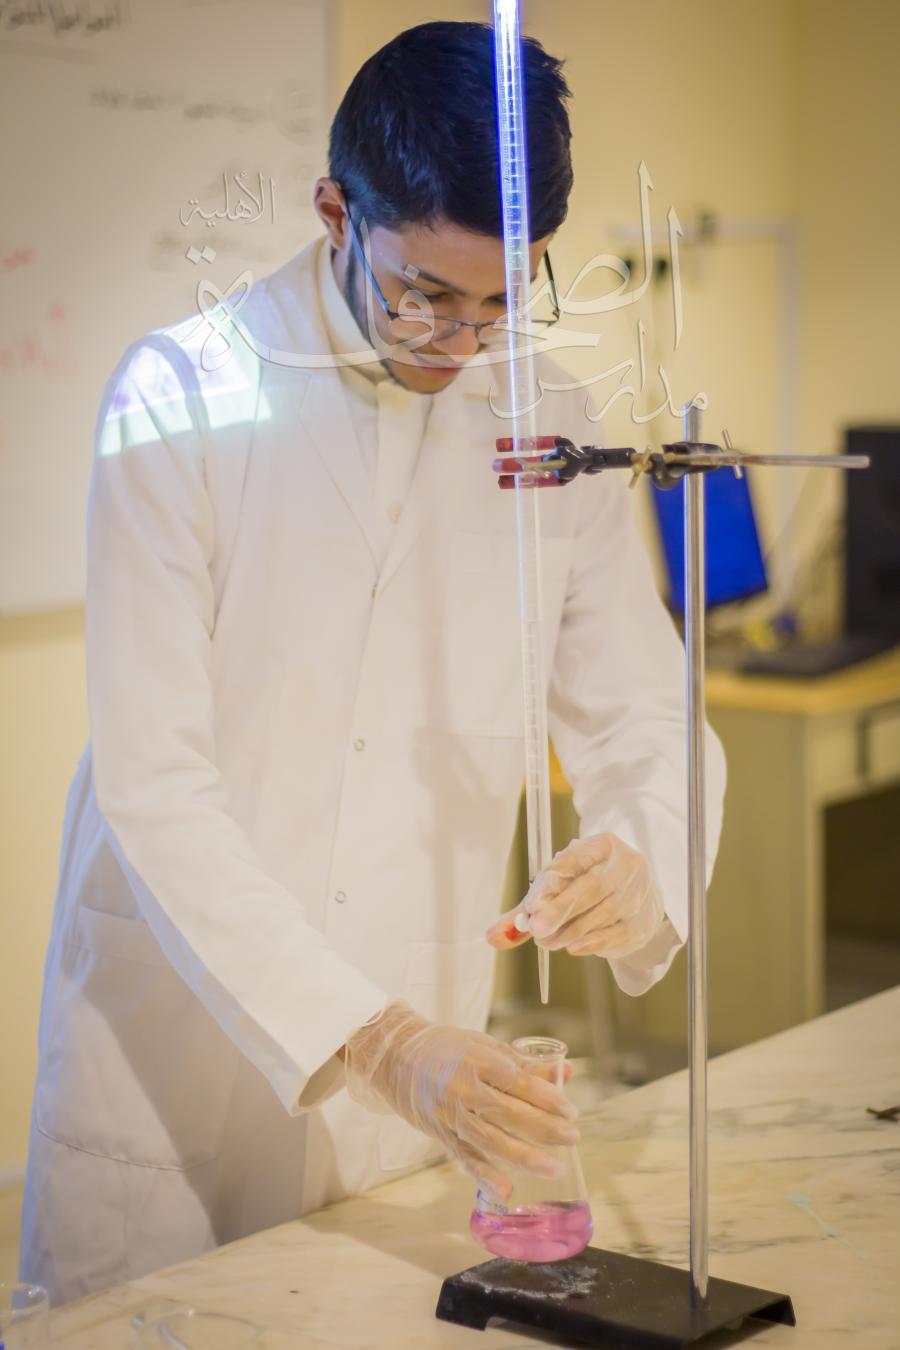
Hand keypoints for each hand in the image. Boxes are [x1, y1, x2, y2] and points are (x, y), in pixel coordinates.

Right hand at [344, 1001, 579, 1199]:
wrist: (396, 1057)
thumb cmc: (446, 1049)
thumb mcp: (483, 1046)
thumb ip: (524, 1064)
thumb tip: (566, 1073)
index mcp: (477, 1060)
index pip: (519, 1082)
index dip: (548, 1099)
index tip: (571, 1112)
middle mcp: (463, 1088)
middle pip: (509, 1113)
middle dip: (545, 1128)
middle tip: (572, 1138)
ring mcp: (450, 1114)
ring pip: (491, 1140)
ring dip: (525, 1156)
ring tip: (554, 1168)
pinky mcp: (440, 1134)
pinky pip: (465, 1158)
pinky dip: (485, 1176)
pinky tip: (507, 1190)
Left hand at [486, 833, 665, 959]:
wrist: (633, 897)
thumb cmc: (588, 886)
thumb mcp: (559, 886)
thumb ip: (527, 909)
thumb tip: (493, 936)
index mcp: (602, 845)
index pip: (575, 860)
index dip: (552, 883)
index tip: (530, 907)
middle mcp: (626, 864)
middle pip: (593, 887)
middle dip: (561, 909)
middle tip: (537, 930)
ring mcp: (639, 892)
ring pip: (605, 911)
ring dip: (572, 930)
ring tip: (546, 941)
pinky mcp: (644, 919)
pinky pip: (618, 932)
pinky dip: (594, 941)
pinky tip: (573, 947)